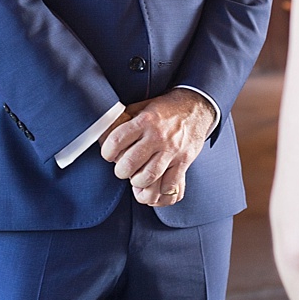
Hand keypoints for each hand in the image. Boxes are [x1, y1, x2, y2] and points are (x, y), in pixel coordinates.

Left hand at [101, 90, 213, 207]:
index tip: (109, 155)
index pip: (116, 141)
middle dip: (121, 171)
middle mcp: (158, 136)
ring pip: (148, 177)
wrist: (197, 107)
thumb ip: (123, 120)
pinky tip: (154, 187)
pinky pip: (170, 186)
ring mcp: (172, 151)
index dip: (107, 152)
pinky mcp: (184, 161)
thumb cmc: (165, 110)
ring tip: (137, 179)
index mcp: (145, 121)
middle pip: (129, 164)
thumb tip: (102, 133)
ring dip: (138, 183)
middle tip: (123, 169)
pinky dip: (159, 192)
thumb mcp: (142, 107)